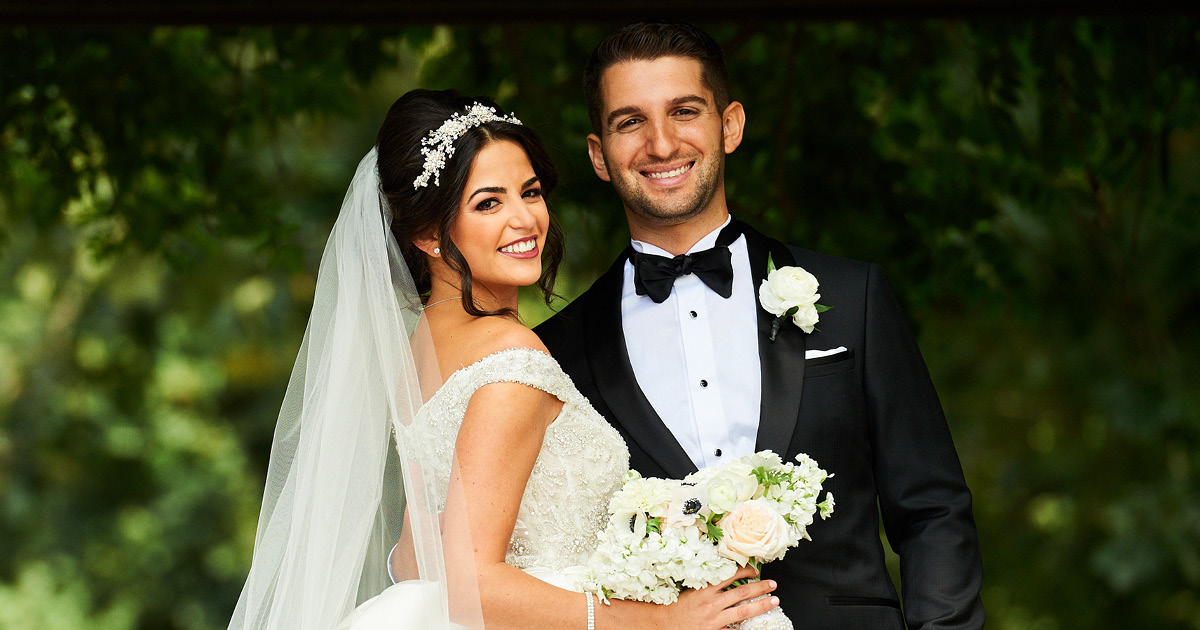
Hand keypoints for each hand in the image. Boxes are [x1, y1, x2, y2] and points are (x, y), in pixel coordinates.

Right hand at [661, 565, 778, 629]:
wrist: (666, 624)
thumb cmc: (679, 607)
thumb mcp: (693, 590)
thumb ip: (710, 585)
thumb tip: (728, 577)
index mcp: (706, 589)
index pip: (730, 575)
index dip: (745, 572)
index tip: (755, 570)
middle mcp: (712, 603)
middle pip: (742, 593)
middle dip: (760, 587)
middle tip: (773, 584)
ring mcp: (715, 619)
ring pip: (743, 611)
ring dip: (761, 605)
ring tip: (774, 601)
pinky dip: (747, 628)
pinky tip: (758, 626)